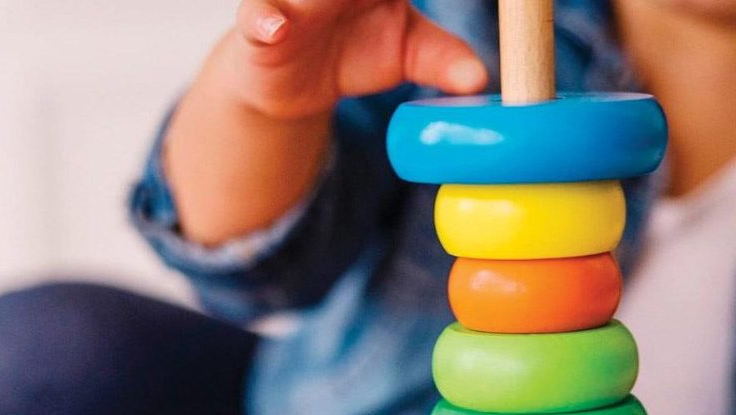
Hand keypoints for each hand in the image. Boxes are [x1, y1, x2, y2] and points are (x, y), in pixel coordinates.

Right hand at [229, 0, 487, 118]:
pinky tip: (278, 29)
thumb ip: (445, 59)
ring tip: (324, 2)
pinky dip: (264, 20)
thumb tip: (479, 80)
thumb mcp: (408, 55)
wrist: (299, 86)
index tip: (405, 0)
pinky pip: (257, 17)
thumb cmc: (356, 52)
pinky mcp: (261, 24)